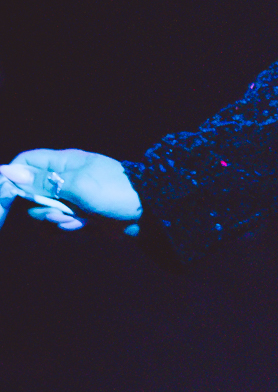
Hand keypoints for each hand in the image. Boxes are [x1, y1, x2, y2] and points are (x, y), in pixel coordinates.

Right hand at [0, 149, 141, 231]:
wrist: (150, 214)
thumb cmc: (117, 192)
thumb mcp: (79, 185)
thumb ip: (45, 182)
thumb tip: (10, 172)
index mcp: (63, 163)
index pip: (26, 162)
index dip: (15, 177)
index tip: (13, 196)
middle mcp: (64, 180)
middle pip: (31, 194)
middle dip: (43, 209)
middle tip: (61, 213)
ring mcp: (72, 199)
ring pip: (44, 213)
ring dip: (57, 222)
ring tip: (80, 221)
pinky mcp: (80, 217)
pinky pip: (59, 226)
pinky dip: (67, 229)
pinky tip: (83, 228)